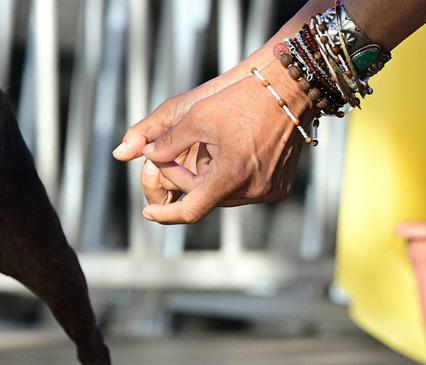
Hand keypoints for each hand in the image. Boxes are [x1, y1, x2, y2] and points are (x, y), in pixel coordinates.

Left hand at [117, 63, 312, 223]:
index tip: (147, 212)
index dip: (166, 214)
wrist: (290, 89)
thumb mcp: (196, 117)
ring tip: (208, 146)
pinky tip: (230, 151)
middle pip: (204, 197)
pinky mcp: (279, 187)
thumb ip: (165, 141)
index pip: (190, 210)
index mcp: (231, 176)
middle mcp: (252, 190)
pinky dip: (229, 177)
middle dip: (183, 177)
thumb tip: (135, 154)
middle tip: (167, 152)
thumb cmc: (240, 99)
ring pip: (223, 194)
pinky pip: (244, 190)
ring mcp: (269, 191)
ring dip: (207, 177)